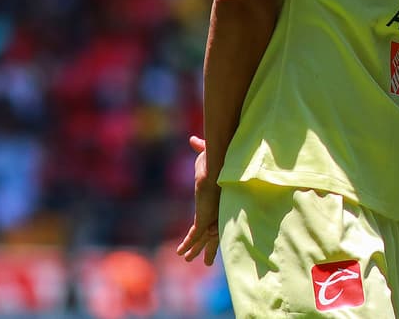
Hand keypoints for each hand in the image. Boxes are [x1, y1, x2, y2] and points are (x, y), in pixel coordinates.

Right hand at [175, 135, 220, 265]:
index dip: (212, 225)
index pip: (215, 217)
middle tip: (207, 259)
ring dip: (197, 250)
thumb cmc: (215, 161)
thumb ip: (200, 149)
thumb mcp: (205, 156)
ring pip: (204, 240)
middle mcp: (216, 211)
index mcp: (217, 201)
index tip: (211, 231)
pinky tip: (181, 253)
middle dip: (209, 246)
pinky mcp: (203, 220)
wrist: (217, 167)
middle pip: (213, 234)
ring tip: (191, 261)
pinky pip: (194, 236)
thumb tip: (193, 139)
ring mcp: (211, 217)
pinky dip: (187, 244)